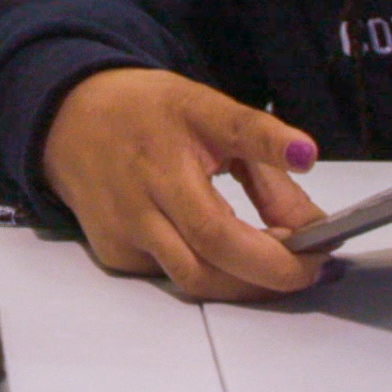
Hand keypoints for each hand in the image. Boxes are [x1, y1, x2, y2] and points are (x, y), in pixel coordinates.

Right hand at [38, 66, 325, 301]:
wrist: (71, 118)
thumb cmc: (146, 110)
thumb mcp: (209, 109)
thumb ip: (263, 153)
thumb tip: (309, 218)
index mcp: (165, 160)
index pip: (219, 217)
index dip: (274, 238)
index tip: (320, 237)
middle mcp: (139, 203)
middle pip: (211, 259)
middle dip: (271, 272)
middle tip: (312, 264)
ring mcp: (123, 235)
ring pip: (194, 281)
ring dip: (245, 281)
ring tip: (280, 260)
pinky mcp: (115, 255)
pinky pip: (173, 277)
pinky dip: (212, 272)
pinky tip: (233, 253)